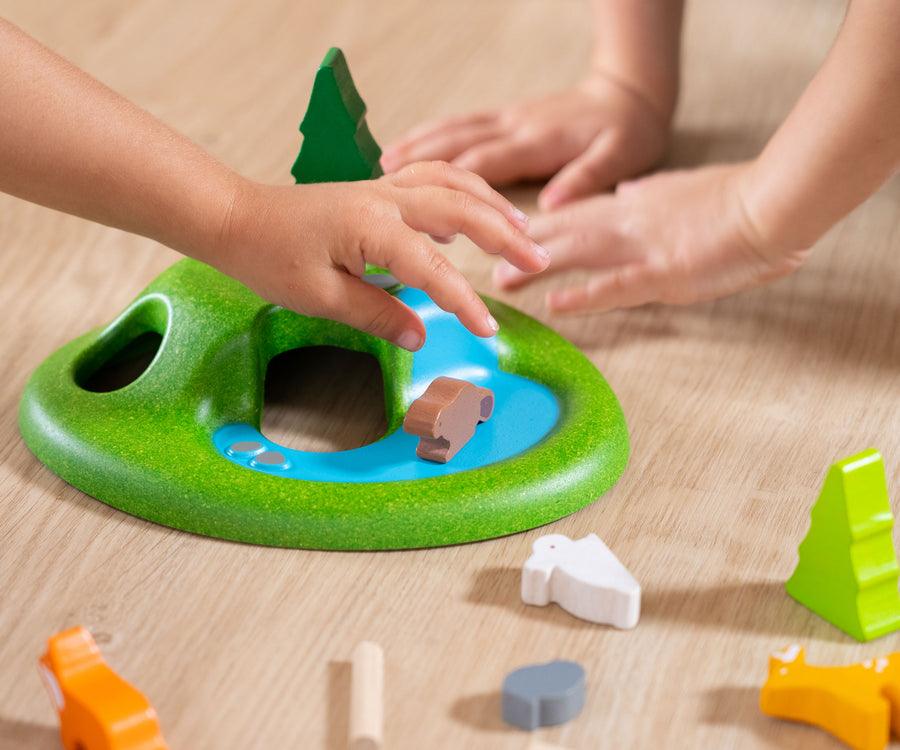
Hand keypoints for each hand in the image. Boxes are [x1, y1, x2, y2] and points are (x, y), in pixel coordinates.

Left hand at [213, 161, 548, 349]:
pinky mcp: (376, 191)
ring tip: (521, 227)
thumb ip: (376, 314)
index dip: (464, 302)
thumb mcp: (320, 297)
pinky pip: (432, 180)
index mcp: (371, 228)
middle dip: (504, 235)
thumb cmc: (270, 256)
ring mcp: (382, 189)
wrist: (237, 218)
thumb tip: (420, 334)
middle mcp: (384, 199)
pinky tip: (470, 215)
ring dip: (491, 204)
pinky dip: (461, 192)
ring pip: (452, 184)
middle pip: (461, 208)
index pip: (433, 269)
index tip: (488, 331)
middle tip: (538, 259)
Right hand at [381, 73, 668, 210]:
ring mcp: (507, 118)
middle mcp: (515, 126)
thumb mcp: (619, 158)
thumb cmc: (627, 133)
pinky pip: (461, 123)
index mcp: (537, 142)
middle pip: (458, 141)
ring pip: (454, 128)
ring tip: (383, 162)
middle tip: (383, 179)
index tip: (420, 201)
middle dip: (419, 159)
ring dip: (417, 144)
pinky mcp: (506, 117)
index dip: (454, 184)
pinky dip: (431, 133)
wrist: (630, 95)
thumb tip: (550, 204)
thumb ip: (584, 179)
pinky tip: (410, 144)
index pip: (487, 163)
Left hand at [492, 163, 811, 311]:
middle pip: (563, 231)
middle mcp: (628, 220)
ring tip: (501, 283)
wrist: (771, 202)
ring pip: (576, 253)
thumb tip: (629, 189)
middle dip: (521, 247)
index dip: (537, 224)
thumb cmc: (735, 197)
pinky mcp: (664, 272)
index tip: (505, 232)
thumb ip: (650, 192)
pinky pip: (615, 286)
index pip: (574, 211)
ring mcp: (642, 247)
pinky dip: (584, 295)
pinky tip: (555, 304)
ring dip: (535, 268)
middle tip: (485, 262)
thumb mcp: (683, 187)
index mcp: (634, 203)